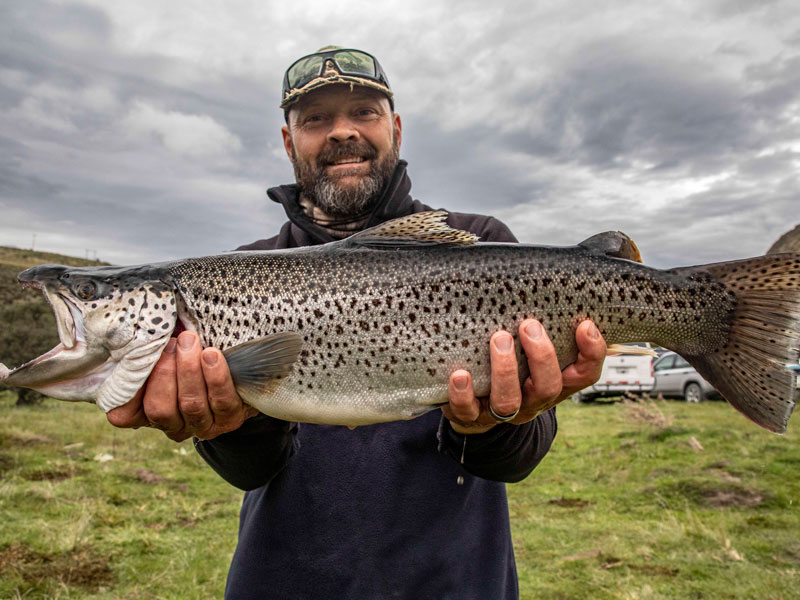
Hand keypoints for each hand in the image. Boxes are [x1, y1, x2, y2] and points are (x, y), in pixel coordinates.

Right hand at [106, 331, 258, 441]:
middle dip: (164, 373)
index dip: (128, 390)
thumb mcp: (165, 353)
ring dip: (189, 370)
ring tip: (190, 342)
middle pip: (159, 410)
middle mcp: (172, 426)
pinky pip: (221, 400)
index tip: (138, 356)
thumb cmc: (190, 356)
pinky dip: (215, 376)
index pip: (124, 414)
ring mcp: (201, 426)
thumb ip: (148, 349)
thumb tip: (135, 328)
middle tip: (172, 343)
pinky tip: (212, 355)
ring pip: (191, 404)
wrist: (239, 371)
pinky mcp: (229, 420)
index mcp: (147, 414)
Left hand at [443, 319, 605, 433]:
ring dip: (505, 370)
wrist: (474, 410)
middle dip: (541, 357)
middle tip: (529, 325)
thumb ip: (545, 329)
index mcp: (552, 384)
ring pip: (509, 402)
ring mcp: (500, 412)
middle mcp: (531, 401)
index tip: (585, 325)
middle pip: (548, 388)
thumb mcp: (530, 352)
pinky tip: (460, 375)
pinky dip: (463, 394)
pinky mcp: (470, 415)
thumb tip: (551, 287)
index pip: (584, 375)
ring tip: (499, 339)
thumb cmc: (508, 369)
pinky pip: (467, 411)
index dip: (591, 354)